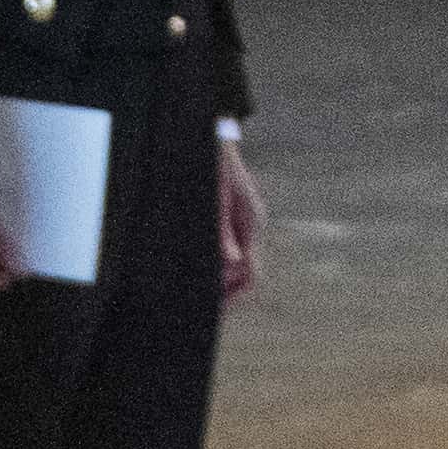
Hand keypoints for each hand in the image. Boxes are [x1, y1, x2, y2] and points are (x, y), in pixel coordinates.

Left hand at [215, 126, 264, 304]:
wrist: (210, 137)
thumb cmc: (211, 164)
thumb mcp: (212, 198)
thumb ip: (221, 231)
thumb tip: (230, 261)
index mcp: (253, 223)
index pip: (252, 274)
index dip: (234, 297)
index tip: (213, 311)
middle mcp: (253, 225)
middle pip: (246, 273)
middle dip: (225, 292)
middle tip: (200, 305)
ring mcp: (246, 222)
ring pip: (238, 263)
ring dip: (220, 278)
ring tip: (193, 288)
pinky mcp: (235, 218)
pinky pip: (230, 249)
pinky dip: (216, 262)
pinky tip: (198, 267)